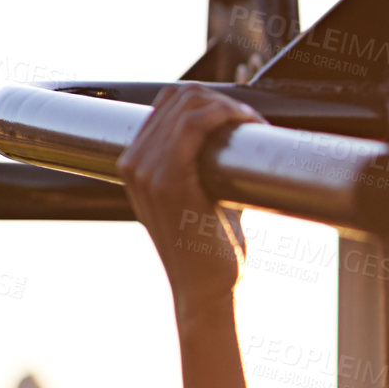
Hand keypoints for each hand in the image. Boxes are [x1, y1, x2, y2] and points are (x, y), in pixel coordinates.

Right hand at [117, 83, 266, 316]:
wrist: (206, 290)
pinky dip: (225, 115)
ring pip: (188, 105)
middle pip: (178, 97)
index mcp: (136, 164)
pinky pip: (194, 125)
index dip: (209, 100)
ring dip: (229, 106)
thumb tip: (236, 141)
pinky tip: (248, 124)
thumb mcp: (201, 198)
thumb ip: (207, 168)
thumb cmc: (210, 250)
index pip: (167, 103)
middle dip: (222, 99)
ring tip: (255, 125)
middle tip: (253, 122)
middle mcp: (134, 163)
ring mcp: (147, 170)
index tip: (242, 119)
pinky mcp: (168, 181)